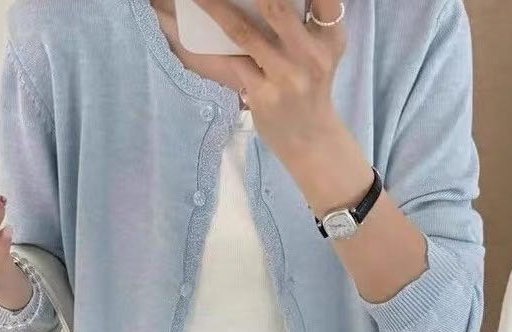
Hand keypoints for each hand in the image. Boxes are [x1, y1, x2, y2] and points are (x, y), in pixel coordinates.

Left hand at [192, 0, 345, 161]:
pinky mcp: (263, 96)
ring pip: (244, 32)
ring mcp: (286, 77)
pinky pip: (229, 63)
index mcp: (330, 35)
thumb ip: (308, 15)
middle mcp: (311, 54)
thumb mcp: (323, 48)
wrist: (310, 139)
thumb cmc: (310, 84)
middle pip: (275, 5)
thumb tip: (263, 1)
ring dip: (214, 6)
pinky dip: (207, 46)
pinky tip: (181, 27)